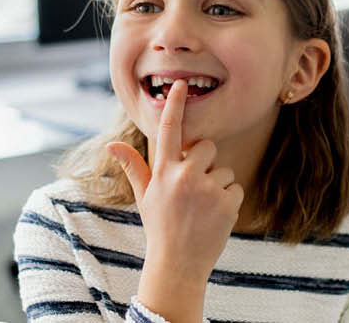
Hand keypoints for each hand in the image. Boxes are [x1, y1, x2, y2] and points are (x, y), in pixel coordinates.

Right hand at [108, 79, 243, 320]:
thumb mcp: (144, 196)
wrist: (178, 265)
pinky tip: (215, 217)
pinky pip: (236, 187)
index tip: (179, 84)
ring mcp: (207, 189)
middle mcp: (184, 176)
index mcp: (163, 172)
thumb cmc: (160, 227)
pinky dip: (230, 200)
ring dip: (218, 184)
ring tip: (202, 208)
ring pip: (224, 169)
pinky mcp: (227, 202)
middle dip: (205, 162)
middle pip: (207, 147)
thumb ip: (133, 166)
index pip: (168, 130)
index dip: (174, 105)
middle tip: (194, 188)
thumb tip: (112, 143)